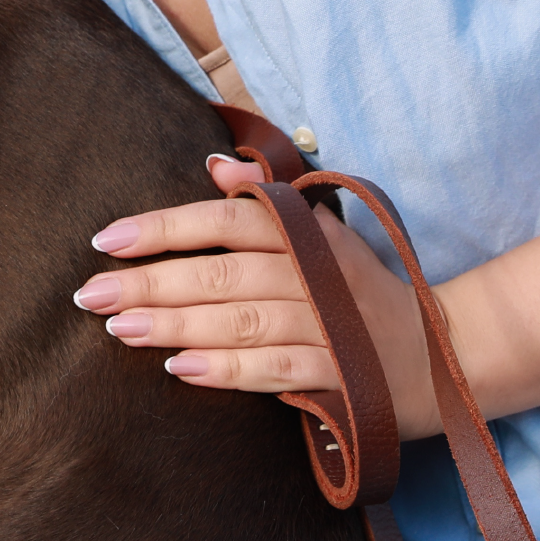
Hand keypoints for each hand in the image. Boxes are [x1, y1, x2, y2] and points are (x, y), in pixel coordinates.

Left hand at [73, 154, 442, 440]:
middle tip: (91, 293)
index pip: (228, 221)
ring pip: (241, 321)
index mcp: (308, 236)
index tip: (106, 240)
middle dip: (152, 281)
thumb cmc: (366, 292)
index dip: (166, 228)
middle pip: (223, 273)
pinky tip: (181, 369)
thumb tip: (215, 165)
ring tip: (120, 328)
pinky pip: (276, 370)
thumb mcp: (326, 236)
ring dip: (176, 324)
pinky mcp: (341, 376)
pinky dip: (227, 369)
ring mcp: (330, 327)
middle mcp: (317, 276)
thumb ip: (266, 202)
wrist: (448, 353)